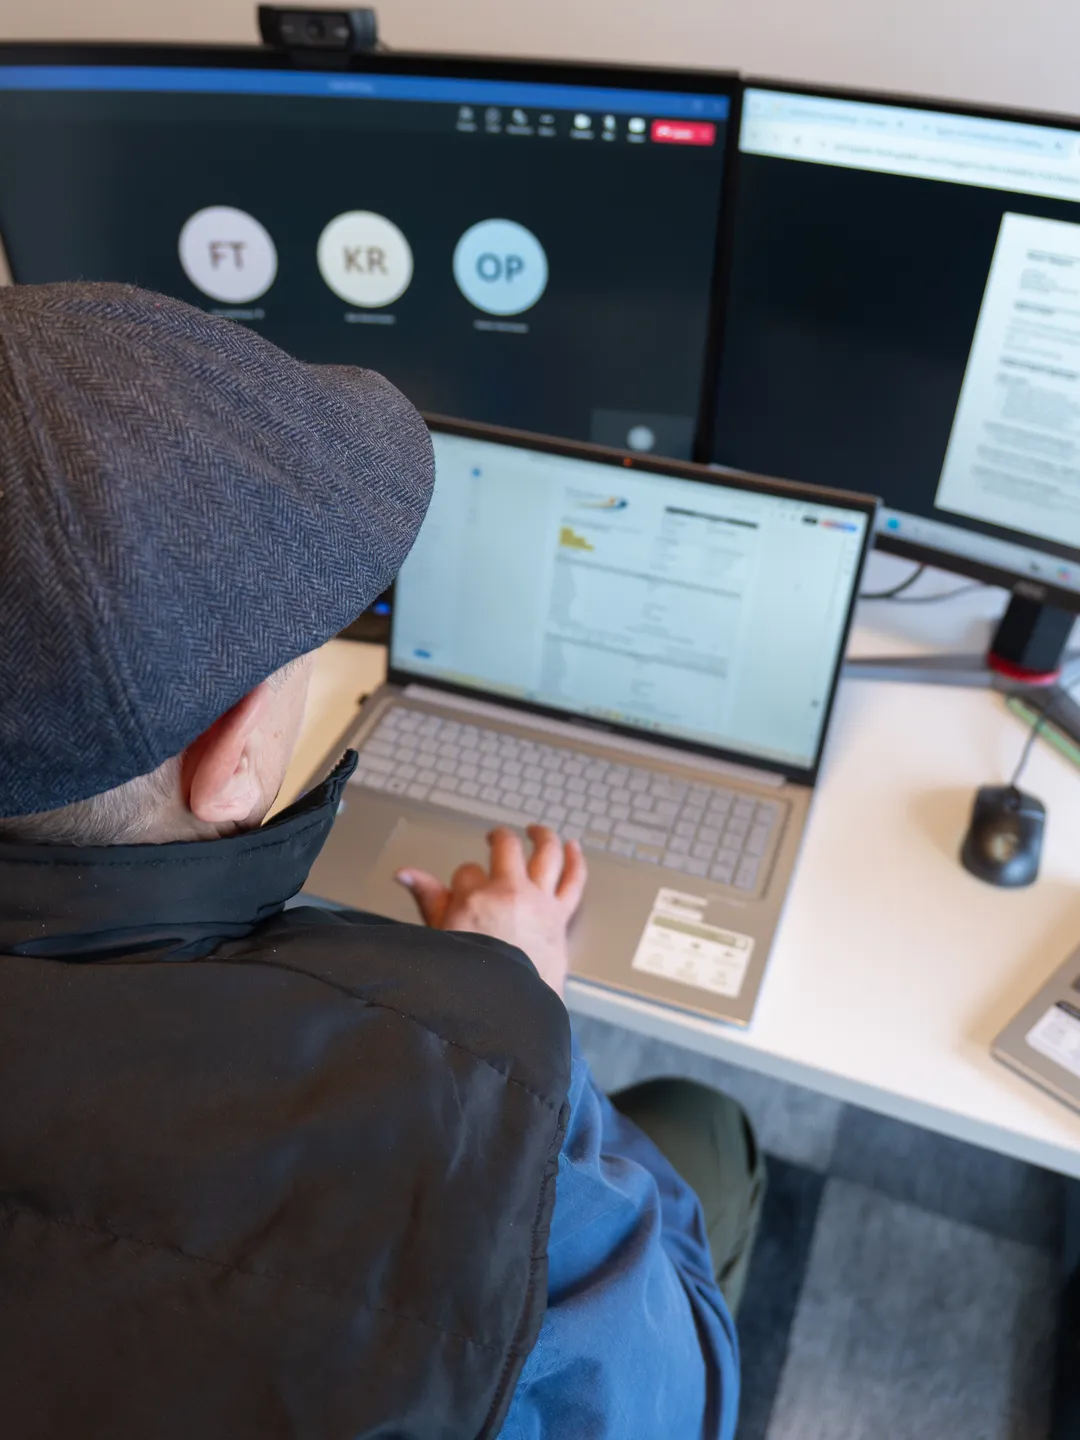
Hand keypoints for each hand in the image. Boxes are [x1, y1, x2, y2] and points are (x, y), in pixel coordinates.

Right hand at [395, 825, 586, 996]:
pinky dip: (575, 860)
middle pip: (506, 849)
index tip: (464, 893)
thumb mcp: (440, 936)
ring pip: (545, 854)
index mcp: (475, 898)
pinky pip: (573, 880)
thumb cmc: (473, 978)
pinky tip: (573, 847)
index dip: (464, 881)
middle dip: (498, 840)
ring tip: (537, 831)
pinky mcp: (560, 916)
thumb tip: (404, 873)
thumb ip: (427, 898)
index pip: (467, 872)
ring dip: (541, 837)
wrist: (507, 1009)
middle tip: (494, 838)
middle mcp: (510, 892)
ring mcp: (539, 901)